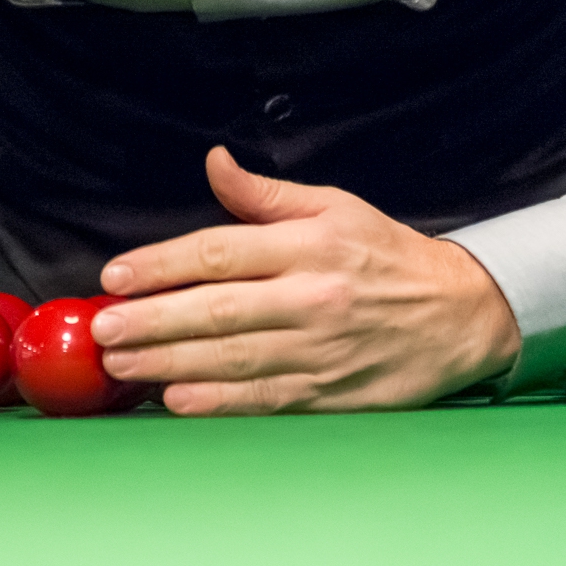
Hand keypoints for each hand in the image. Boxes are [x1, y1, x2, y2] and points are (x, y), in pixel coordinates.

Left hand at [91, 147, 521, 414]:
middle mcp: (312, 298)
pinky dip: (217, 404)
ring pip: (232, 359)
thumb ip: (267, 195)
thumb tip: (214, 162)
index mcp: (310, 245)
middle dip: (151, 320)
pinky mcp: (331, 395)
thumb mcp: (336, 207)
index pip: (220, 252)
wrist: (462, 314)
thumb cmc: (388, 256)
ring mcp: (321, 350)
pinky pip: (263, 401)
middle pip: (217, 310)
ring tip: (121, 364)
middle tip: (102, 329)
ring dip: (168, 363)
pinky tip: (176, 400)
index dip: (161, 263)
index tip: (116, 275)